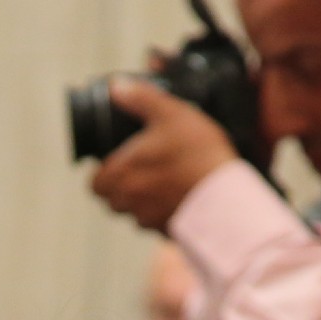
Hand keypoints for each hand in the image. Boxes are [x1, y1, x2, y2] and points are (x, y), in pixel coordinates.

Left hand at [88, 76, 242, 231]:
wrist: (226, 195)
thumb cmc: (197, 153)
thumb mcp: (171, 113)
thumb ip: (141, 99)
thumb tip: (117, 87)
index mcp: (122, 173)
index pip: (95, 184)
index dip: (103, 174)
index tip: (117, 163)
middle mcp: (129, 201)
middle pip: (112, 201)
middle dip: (120, 188)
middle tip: (140, 171)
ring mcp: (147, 220)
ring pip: (133, 214)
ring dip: (141, 202)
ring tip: (162, 184)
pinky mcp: (166, 232)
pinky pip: (156, 225)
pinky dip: (161, 214)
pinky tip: (179, 198)